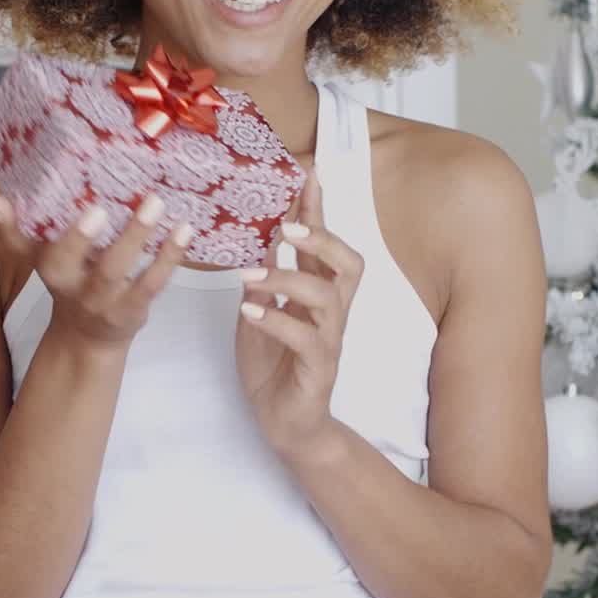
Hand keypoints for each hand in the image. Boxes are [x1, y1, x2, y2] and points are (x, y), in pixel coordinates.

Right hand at [0, 191, 192, 356]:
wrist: (89, 338)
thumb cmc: (68, 282)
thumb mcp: (39, 260)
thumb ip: (16, 229)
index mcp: (50, 270)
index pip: (33, 250)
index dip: (29, 230)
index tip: (25, 202)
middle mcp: (73, 287)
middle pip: (72, 262)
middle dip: (81, 237)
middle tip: (99, 206)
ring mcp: (105, 300)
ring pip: (118, 270)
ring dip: (137, 237)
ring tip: (156, 203)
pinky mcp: (134, 307)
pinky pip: (153, 283)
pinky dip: (169, 256)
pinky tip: (184, 230)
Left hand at [234, 168, 363, 457]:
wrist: (286, 425)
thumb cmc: (275, 366)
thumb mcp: (260, 311)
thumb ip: (263, 277)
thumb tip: (254, 235)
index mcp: (316, 295)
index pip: (324, 244)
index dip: (318, 209)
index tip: (307, 173)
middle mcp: (331, 313)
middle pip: (349, 264)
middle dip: (323, 239)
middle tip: (286, 228)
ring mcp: (328, 341)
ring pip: (328, 299)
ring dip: (288, 281)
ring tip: (249, 276)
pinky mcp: (319, 370)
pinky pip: (307, 341)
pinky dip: (277, 320)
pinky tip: (250, 311)